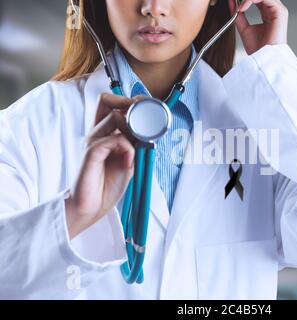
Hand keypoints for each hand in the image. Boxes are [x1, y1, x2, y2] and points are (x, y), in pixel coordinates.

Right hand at [65, 93, 137, 238]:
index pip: (113, 104)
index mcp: (105, 133)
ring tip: (136, 148)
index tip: (147, 108)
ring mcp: (93, 141)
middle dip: (128, 103)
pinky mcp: (92, 152)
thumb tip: (151, 133)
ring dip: (133, 129)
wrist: (91, 207)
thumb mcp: (129, 161)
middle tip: (143, 118)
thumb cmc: (107, 185)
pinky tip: (129, 161)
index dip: (130, 101)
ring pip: (115, 116)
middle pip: (107, 100)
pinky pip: (114, 139)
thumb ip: (136, 146)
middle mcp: (97, 133)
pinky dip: (128, 148)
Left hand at [228, 0, 288, 54]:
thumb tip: (231, 2)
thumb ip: (238, 15)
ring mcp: (278, 10)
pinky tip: (243, 7)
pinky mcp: (280, 12)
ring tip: (239, 6)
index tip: (231, 1)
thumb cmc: (257, 49)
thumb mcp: (243, 29)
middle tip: (234, 0)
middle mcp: (273, 10)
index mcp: (267, 13)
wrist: (263, 60)